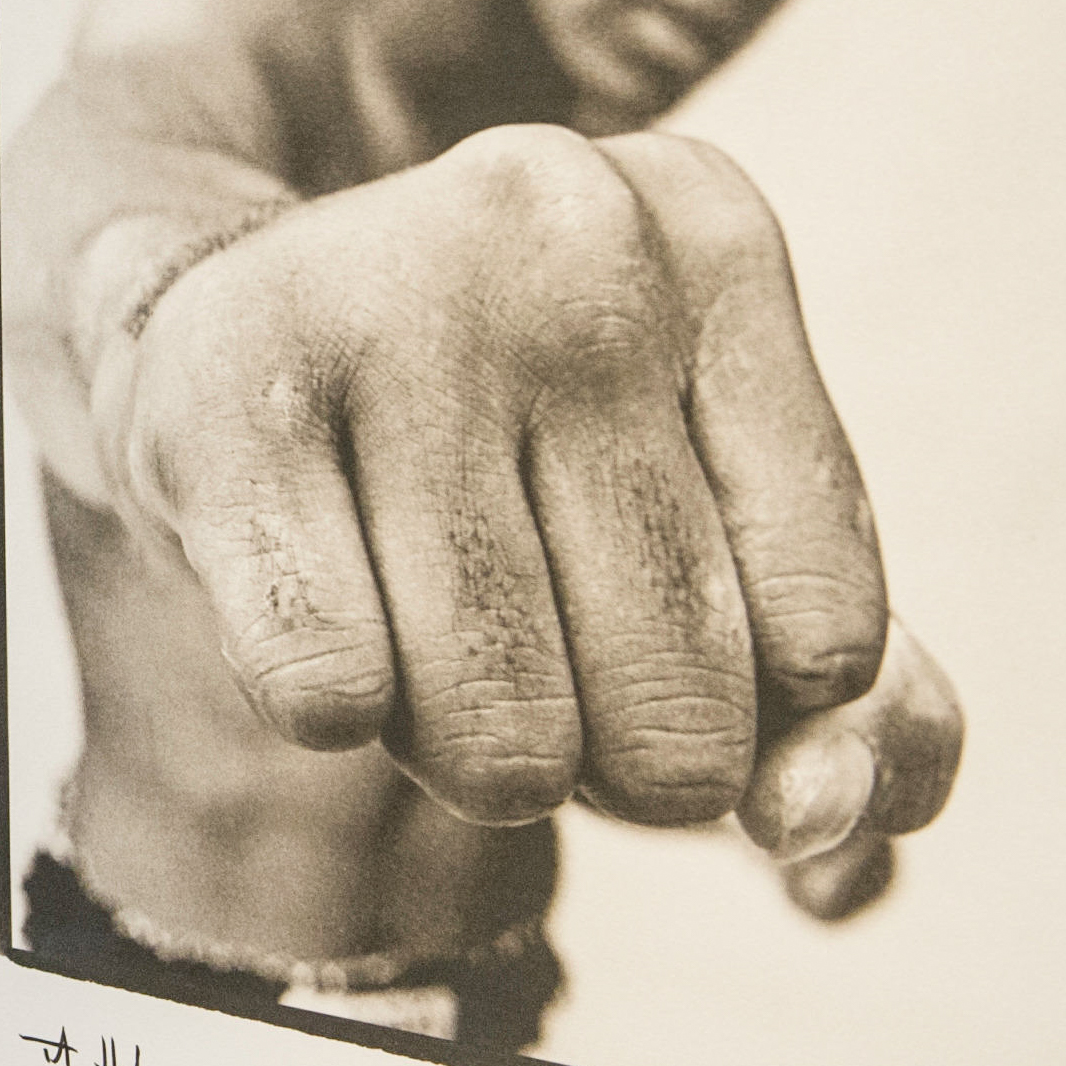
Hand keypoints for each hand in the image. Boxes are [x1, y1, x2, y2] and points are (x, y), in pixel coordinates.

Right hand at [94, 124, 961, 868]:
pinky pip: (331, 695)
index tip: (640, 606)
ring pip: (503, 736)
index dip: (734, 702)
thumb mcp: (715, 530)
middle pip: (674, 707)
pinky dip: (330, 711)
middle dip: (603, 755)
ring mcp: (393, 301)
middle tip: (516, 627)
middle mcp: (572, 236)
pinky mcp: (225, 392)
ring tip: (412, 614)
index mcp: (717, 240)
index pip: (826, 642)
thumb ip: (859, 714)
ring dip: (460, 750)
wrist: (205, 322)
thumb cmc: (503, 457)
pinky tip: (312, 601)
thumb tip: (815, 829)